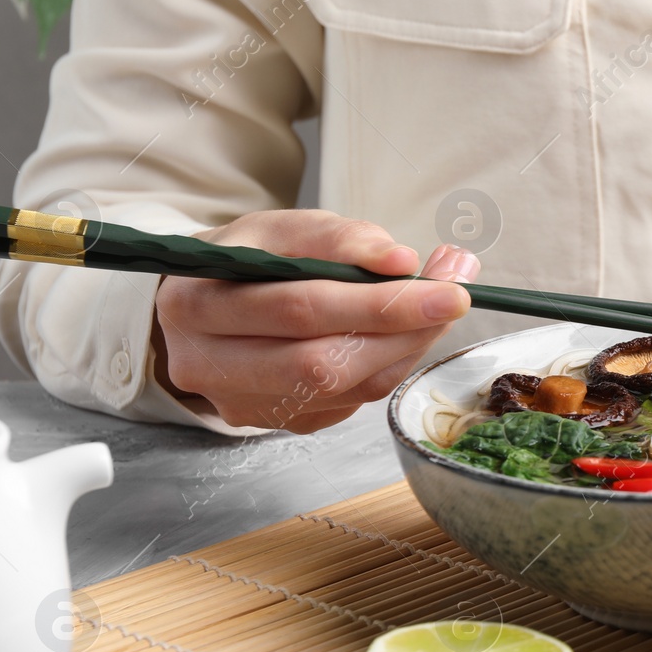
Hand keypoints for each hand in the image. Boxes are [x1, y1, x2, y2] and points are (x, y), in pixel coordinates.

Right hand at [153, 210, 478, 432]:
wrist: (199, 308)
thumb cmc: (241, 263)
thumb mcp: (275, 229)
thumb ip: (336, 237)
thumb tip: (399, 261)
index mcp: (196, 304)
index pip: (301, 309)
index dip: (380, 301)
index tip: (447, 283)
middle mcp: (208, 365)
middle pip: (322, 361)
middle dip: (401, 329)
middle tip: (454, 297)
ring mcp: (240, 403)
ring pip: (341, 389)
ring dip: (402, 349)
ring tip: (436, 309)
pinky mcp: (273, 422)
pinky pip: (347, 402)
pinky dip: (385, 366)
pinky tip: (402, 335)